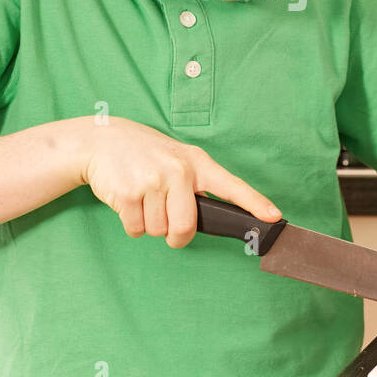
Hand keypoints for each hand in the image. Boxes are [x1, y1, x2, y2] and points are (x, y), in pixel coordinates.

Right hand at [83, 117, 280, 248]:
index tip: (274, 217)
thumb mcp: (177, 159)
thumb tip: (212, 219)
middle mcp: (177, 171)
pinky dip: (131, 224)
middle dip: (176, 235)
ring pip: (158, 231)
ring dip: (149, 224)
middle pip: (185, 228)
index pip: (231, 185)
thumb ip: (196, 184)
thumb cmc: (145, 154)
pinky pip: (136, 230)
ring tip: (143, 198)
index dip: (254, 203)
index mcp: (196, 163)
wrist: (103, 140)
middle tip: (167, 222)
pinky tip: (128, 200)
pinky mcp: (127, 194)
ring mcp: (151, 182)